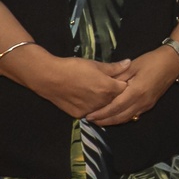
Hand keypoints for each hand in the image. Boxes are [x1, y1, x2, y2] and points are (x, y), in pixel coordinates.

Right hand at [16, 50, 131, 118]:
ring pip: (103, 107)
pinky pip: (91, 112)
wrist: (49, 78)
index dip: (122, 82)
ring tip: (94, 90)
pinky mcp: (79, 115)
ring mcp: (91, 111)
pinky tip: (85, 98)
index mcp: (108, 89)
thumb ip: (114, 67)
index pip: (125, 88)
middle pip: (115, 99)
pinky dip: (91, 106)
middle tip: (105, 83)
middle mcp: (102, 103)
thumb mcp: (95, 64)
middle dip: (114, 92)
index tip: (118, 78)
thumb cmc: (74, 67)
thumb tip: (129, 63)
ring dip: (103, 101)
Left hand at [87, 48, 178, 124]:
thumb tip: (103, 83)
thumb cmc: (152, 61)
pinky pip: (133, 115)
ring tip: (99, 121)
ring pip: (127, 118)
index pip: (115, 107)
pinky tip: (114, 116)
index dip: (102, 113)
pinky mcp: (149, 105)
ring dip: (112, 121)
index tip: (89, 116)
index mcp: (136, 91)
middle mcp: (141, 102)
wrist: (172, 63)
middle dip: (104, 120)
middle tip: (90, 120)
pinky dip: (121, 118)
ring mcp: (146, 105)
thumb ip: (118, 76)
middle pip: (120, 116)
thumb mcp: (133, 65)